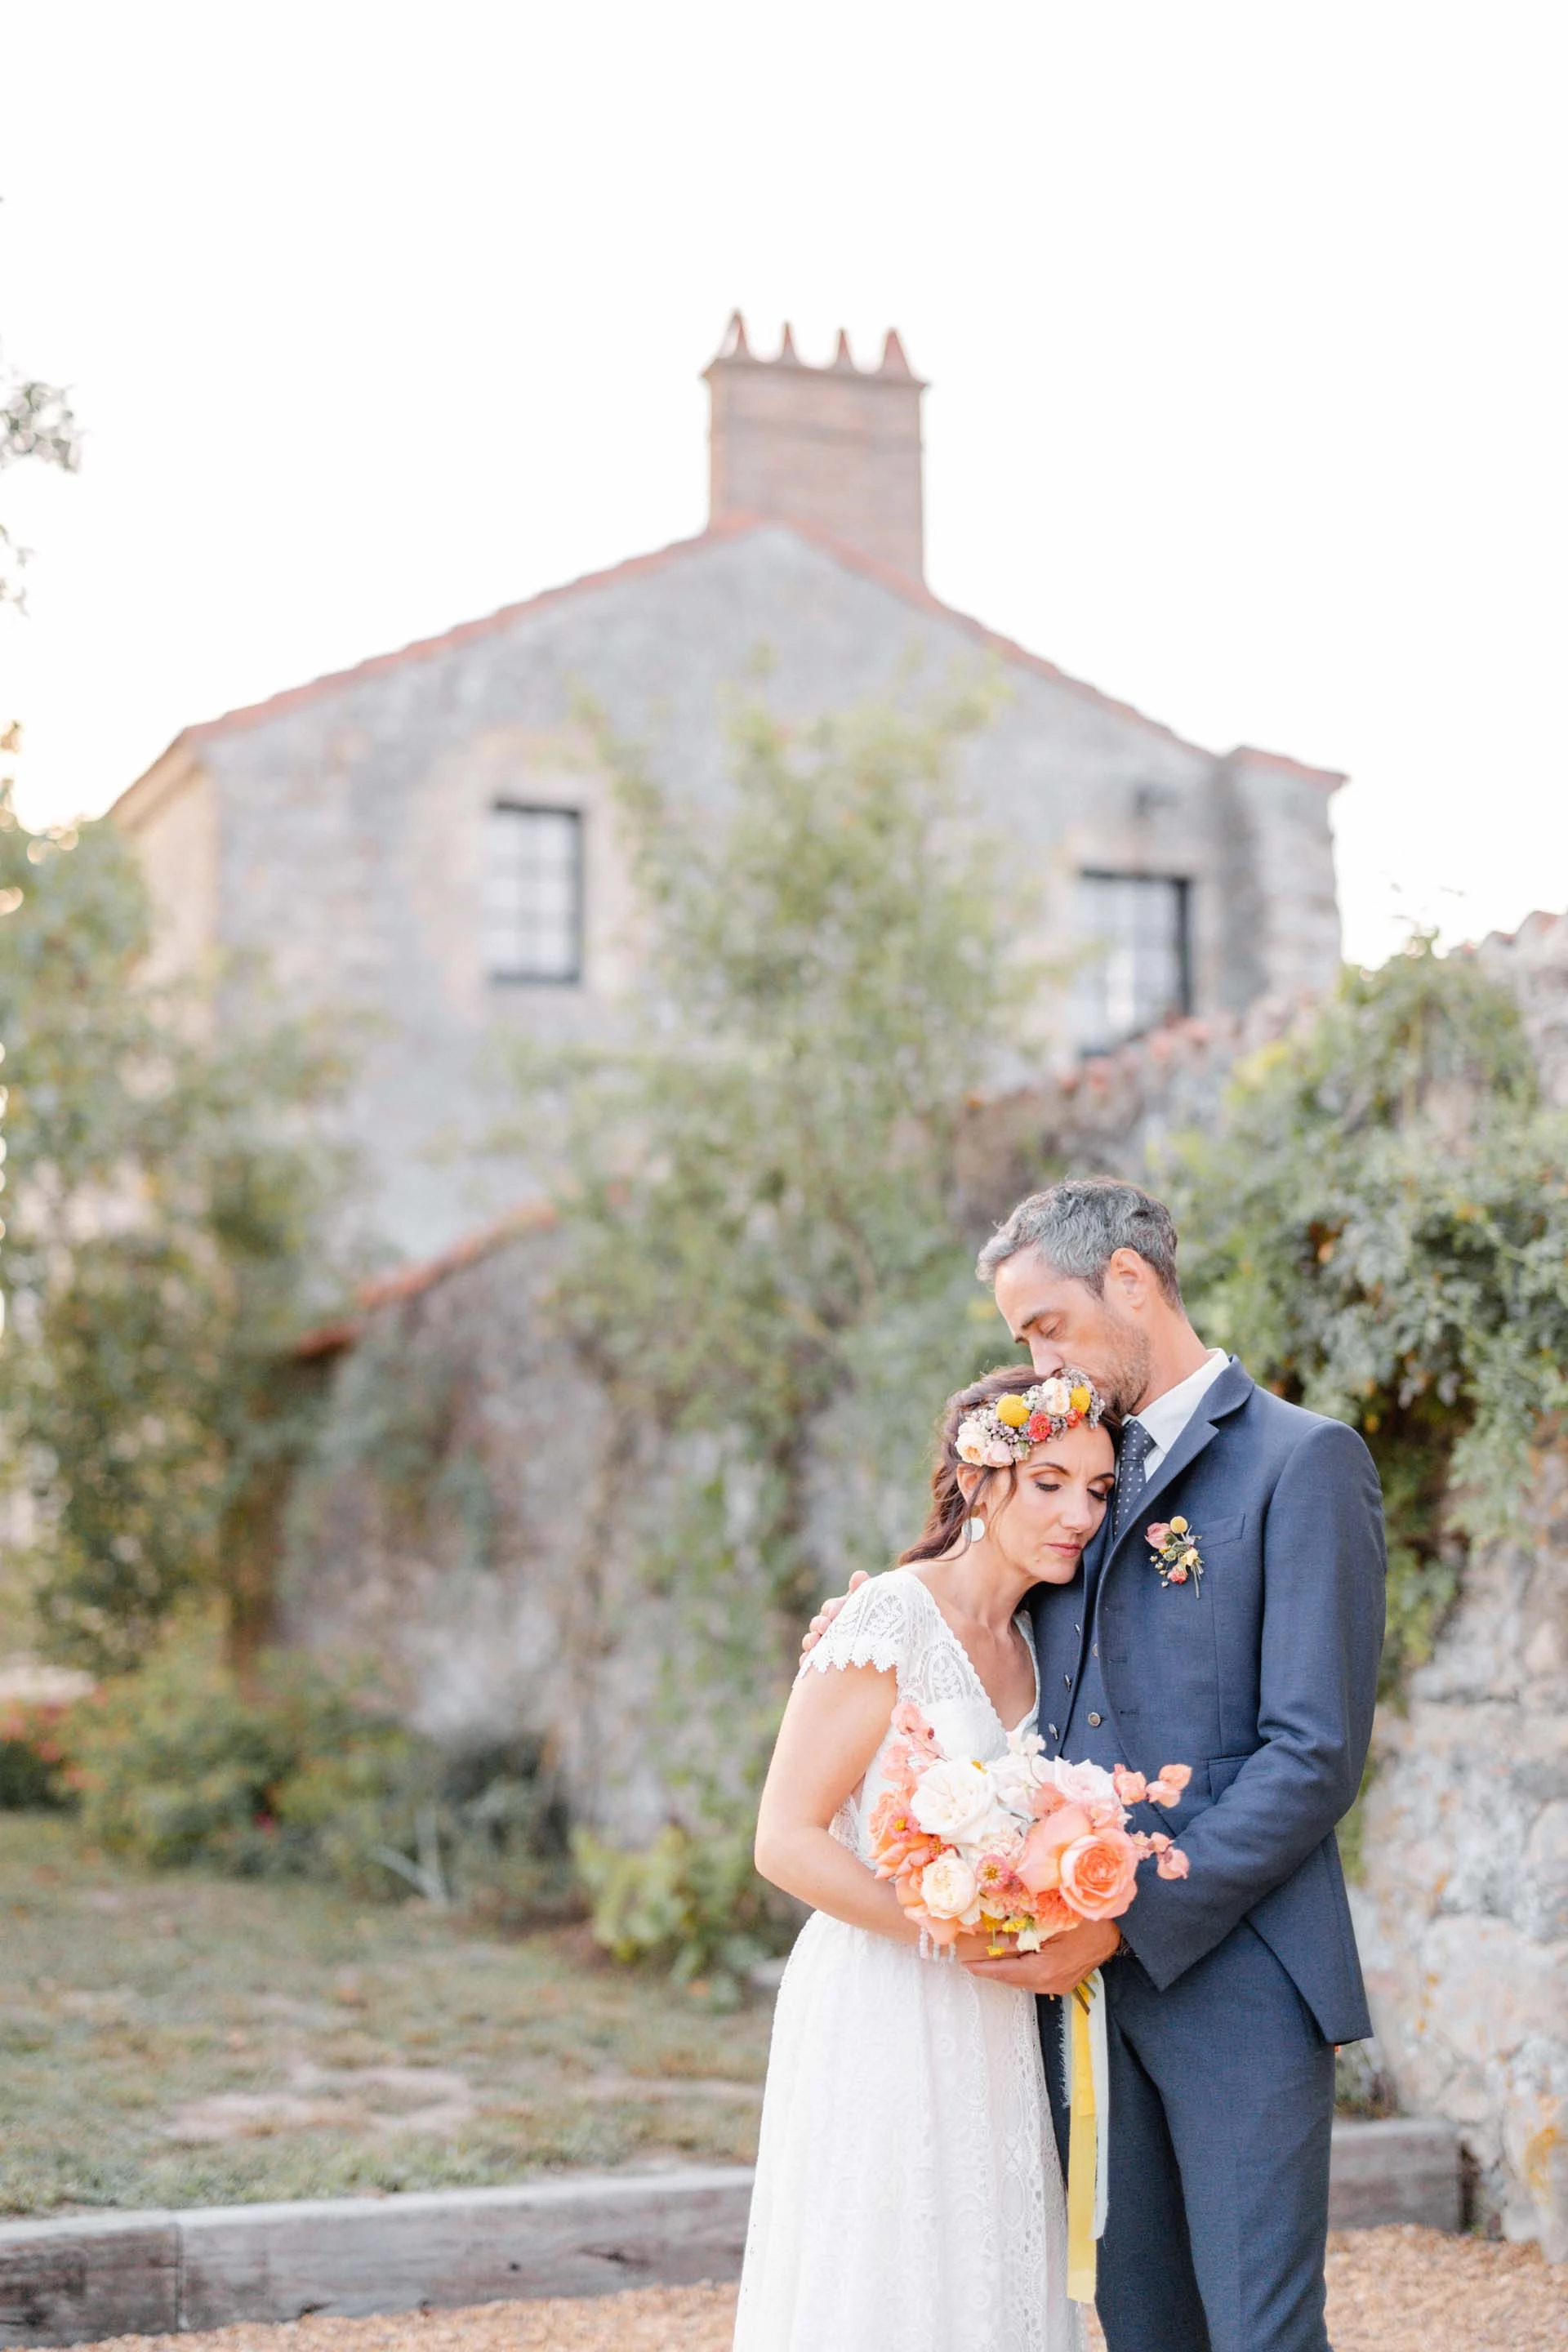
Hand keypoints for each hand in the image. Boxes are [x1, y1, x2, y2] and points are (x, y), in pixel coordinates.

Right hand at [800, 1568, 870, 1656]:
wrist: (878, 1648)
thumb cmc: (872, 1621)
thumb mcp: (869, 1606)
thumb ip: (863, 1591)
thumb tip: (859, 1575)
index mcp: (839, 1612)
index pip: (831, 1607)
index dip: (833, 1608)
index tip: (836, 1613)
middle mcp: (828, 1627)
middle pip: (818, 1623)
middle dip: (820, 1624)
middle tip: (826, 1626)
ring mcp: (823, 1645)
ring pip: (811, 1641)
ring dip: (810, 1640)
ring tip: (816, 1642)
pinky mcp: (820, 1663)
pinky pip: (809, 1661)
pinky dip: (806, 1660)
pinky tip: (808, 1660)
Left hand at [962, 1918, 1121, 1995]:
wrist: (1120, 1928)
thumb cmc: (1087, 1919)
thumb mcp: (1050, 1920)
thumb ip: (1021, 1932)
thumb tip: (995, 1938)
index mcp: (1046, 1971)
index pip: (1006, 1972)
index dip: (983, 1968)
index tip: (964, 1963)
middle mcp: (1051, 1984)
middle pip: (1013, 1979)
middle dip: (991, 1969)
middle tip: (970, 1959)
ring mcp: (1059, 1985)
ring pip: (1023, 1980)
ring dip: (1005, 1969)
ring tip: (986, 1958)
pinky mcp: (1065, 1981)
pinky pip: (1035, 1978)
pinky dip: (1021, 1969)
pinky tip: (1012, 1957)